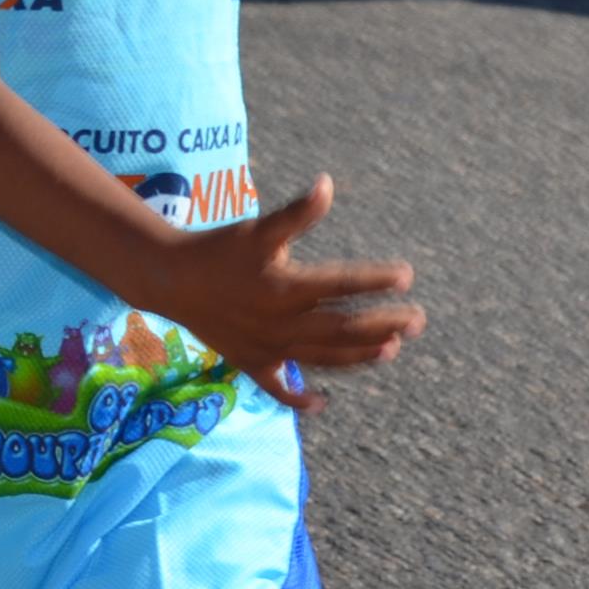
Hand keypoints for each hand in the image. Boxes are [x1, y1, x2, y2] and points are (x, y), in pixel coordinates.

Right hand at [149, 176, 418, 415]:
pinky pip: (278, 389)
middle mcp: (280, 323)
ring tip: (392, 349)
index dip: (376, 281)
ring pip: (323, 358)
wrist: (170, 279)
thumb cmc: (218, 249)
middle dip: (384, 325)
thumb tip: (327, 185)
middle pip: (342, 329)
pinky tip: (324, 403)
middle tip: (418, 320)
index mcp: (285, 287)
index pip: (341, 286)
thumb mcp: (258, 229)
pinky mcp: (251, 362)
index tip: (407, 276)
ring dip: (359, 356)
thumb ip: (296, 213)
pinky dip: (299, 399)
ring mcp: (267, 348)